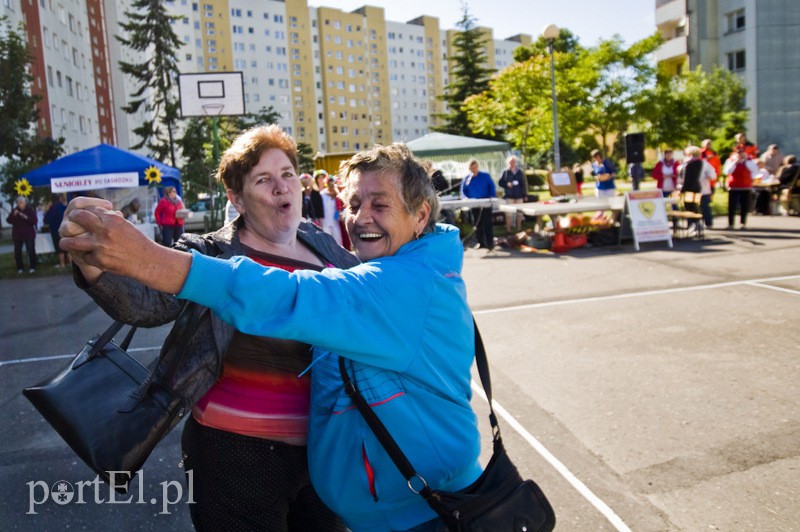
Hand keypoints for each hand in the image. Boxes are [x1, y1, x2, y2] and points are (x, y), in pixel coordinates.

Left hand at [59, 203, 191, 293]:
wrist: (148, 260)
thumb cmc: (138, 242)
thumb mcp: (125, 225)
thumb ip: (109, 220)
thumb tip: (94, 214)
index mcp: (112, 219)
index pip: (90, 209)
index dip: (84, 211)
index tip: (79, 214)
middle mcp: (105, 230)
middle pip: (79, 218)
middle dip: (72, 219)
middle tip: (69, 222)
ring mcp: (100, 246)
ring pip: (73, 242)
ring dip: (66, 242)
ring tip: (63, 243)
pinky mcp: (99, 260)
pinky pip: (84, 257)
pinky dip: (86, 257)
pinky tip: (89, 257)